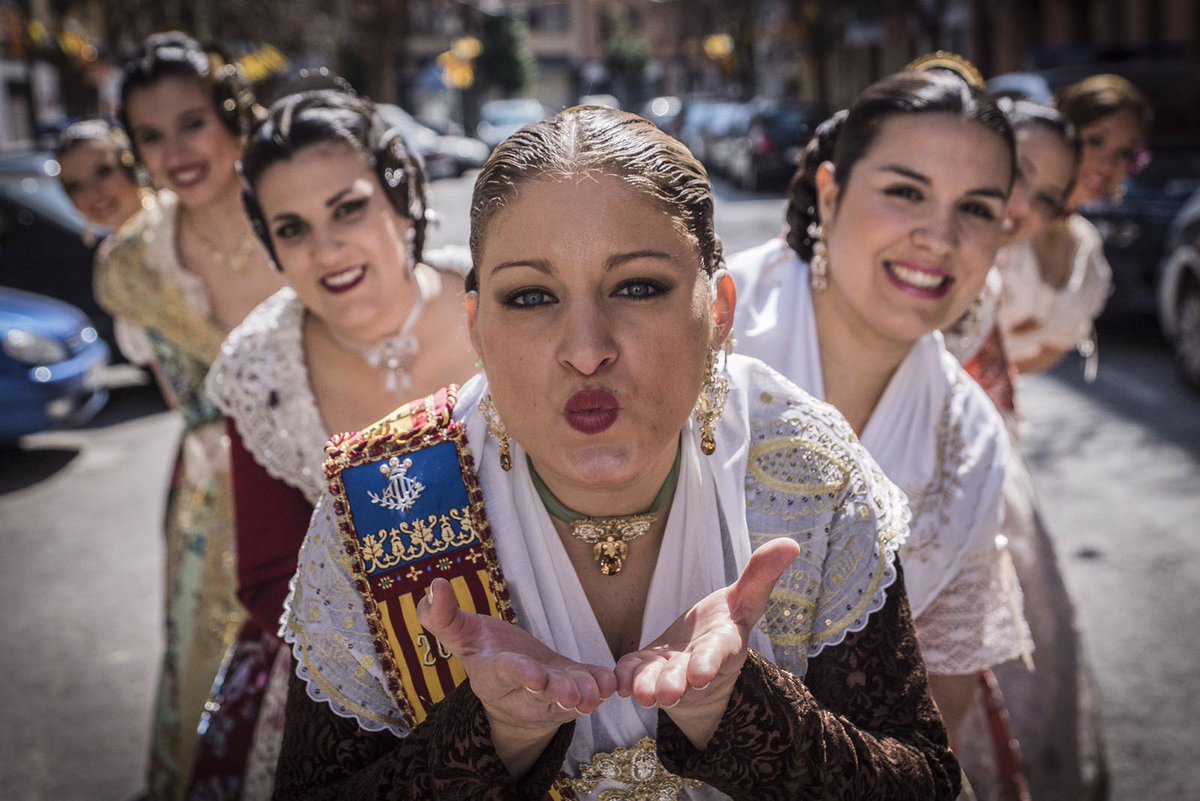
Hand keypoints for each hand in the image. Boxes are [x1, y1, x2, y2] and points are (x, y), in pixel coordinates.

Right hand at [417, 578, 615, 774]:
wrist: (509, 685)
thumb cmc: (483, 650)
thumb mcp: (461, 633)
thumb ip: (442, 616)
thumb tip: (433, 587)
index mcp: (492, 674)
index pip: (504, 673)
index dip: (519, 673)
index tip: (534, 675)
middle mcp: (522, 691)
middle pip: (541, 694)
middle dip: (557, 692)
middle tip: (573, 693)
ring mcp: (550, 694)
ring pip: (569, 697)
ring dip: (585, 693)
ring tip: (597, 692)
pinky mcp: (573, 688)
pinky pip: (589, 689)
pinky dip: (601, 685)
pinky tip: (612, 682)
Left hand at [614, 537, 800, 747]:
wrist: (701, 652)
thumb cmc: (726, 622)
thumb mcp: (745, 598)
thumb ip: (761, 574)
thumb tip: (791, 543)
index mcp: (722, 646)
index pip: (717, 655)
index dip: (709, 663)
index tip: (700, 675)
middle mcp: (694, 666)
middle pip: (683, 677)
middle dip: (674, 684)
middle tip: (665, 693)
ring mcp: (667, 671)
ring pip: (654, 681)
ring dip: (646, 686)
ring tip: (640, 694)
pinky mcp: (643, 670)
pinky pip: (630, 675)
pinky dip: (621, 679)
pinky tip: (613, 682)